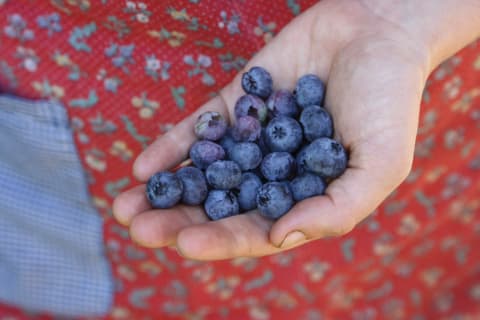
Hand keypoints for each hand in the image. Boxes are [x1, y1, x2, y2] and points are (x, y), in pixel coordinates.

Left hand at [112, 0, 470, 259]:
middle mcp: (271, 175)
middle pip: (218, 207)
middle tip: (141, 230)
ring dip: (164, 192)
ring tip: (125, 208)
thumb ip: (335, 208)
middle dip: (178, 220)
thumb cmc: (388, 102)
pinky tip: (143, 168)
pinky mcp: (236, 106)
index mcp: (302, 198)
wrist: (377, 32)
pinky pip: (199, 130)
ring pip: (202, 174)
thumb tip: (277, 237)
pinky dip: (172, 149)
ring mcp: (250, 140)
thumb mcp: (379, 165)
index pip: (256, 230)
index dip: (221, 239)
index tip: (184, 243)